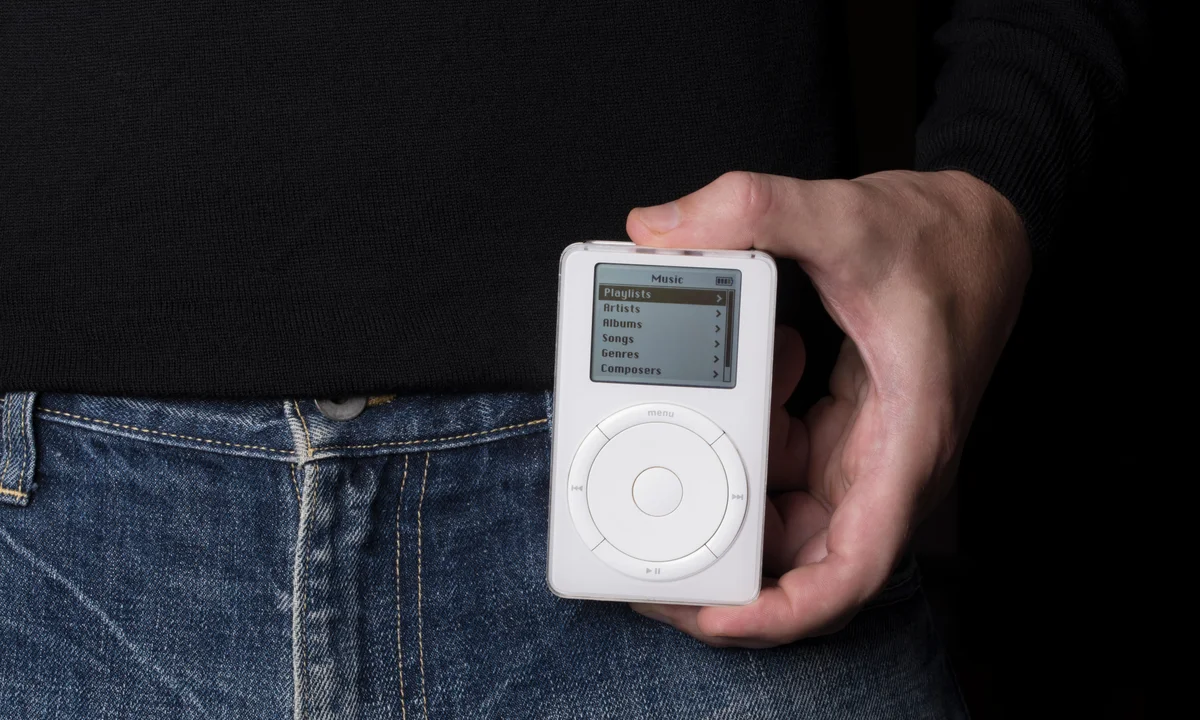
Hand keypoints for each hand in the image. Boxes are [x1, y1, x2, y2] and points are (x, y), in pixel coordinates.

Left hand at [625, 170, 1030, 646]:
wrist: (987, 226)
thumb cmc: (944, 238)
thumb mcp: (848, 214)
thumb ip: (756, 208)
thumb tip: (659, 227)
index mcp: (905, 440)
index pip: (855, 567)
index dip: (786, 611)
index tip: (720, 618)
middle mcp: (887, 463)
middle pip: (805, 558)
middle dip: (732, 568)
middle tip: (655, 560)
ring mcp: (867, 452)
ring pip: (789, 511)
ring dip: (731, 494)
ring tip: (678, 459)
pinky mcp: (849, 431)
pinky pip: (786, 465)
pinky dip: (749, 439)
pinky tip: (741, 386)